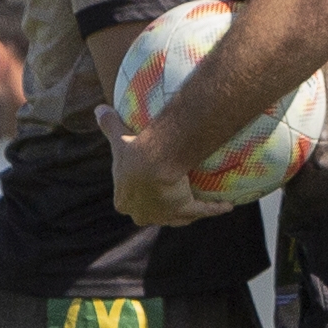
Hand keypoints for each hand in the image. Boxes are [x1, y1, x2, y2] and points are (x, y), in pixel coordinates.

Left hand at [96, 104, 215, 229]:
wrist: (154, 162)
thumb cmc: (134, 151)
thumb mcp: (119, 136)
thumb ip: (109, 124)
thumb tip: (99, 109)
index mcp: (124, 201)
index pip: (128, 201)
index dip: (135, 195)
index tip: (142, 185)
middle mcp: (143, 214)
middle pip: (151, 214)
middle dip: (158, 210)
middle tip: (166, 198)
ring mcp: (164, 215)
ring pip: (176, 218)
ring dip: (185, 215)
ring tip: (194, 207)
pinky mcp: (184, 211)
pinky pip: (202, 211)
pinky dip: (214, 209)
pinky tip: (227, 206)